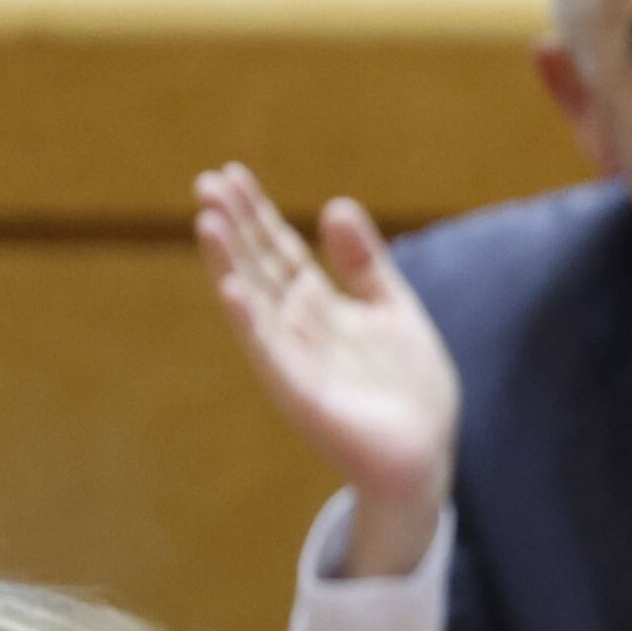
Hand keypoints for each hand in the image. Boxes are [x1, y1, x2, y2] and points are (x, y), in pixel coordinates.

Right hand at [195, 165, 463, 574]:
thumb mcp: (390, 308)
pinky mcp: (304, 397)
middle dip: (234, 228)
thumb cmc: (406, 388)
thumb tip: (335, 204)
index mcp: (319, 307)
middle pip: (260, 269)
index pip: (279, 250)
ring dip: (229, 266)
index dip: (256, 213)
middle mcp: (298, 330)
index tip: (229, 173)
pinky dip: (252, 323)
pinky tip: (233, 291)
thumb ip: (364, 262)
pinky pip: (272, 356)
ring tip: (206, 223)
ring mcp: (297, 363)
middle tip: (206, 183)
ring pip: (255, 305)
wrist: (425, 457)